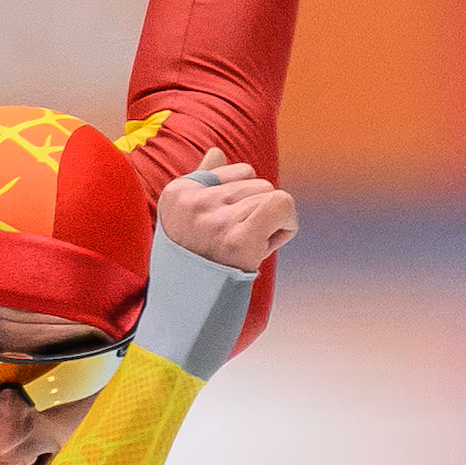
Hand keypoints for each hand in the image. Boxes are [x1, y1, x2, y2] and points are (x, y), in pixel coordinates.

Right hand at [157, 156, 295, 274]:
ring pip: (271, 195)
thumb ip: (202, 182)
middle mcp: (193, 202)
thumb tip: (217, 151)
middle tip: (239, 245)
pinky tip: (270, 245)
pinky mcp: (238, 239)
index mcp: (178, 192)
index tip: (226, 231)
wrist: (184, 313)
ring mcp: (215, 220)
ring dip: (271, 225)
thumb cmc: (193, 265)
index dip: (243, 201)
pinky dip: (287, 224)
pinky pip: (282, 205)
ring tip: (247, 251)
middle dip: (259, 212)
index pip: (236, 170)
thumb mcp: (185, 219)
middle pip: (257, 182)